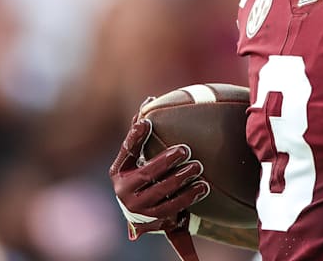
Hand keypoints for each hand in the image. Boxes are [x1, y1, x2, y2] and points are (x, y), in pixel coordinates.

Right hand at [109, 119, 209, 239]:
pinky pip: (173, 207)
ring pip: (161, 191)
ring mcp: (137, 207)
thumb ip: (142, 132)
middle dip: (167, 160)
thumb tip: (150, 100)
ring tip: (197, 166)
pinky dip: (189, 196)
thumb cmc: (142, 174)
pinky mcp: (152, 220)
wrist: (142, 214)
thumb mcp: (138, 156)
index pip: (127, 150)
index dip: (136, 135)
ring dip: (181, 178)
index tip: (147, 121)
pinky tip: (203, 186)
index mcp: (119, 170)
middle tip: (185, 149)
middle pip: (147, 173)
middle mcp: (124, 190)